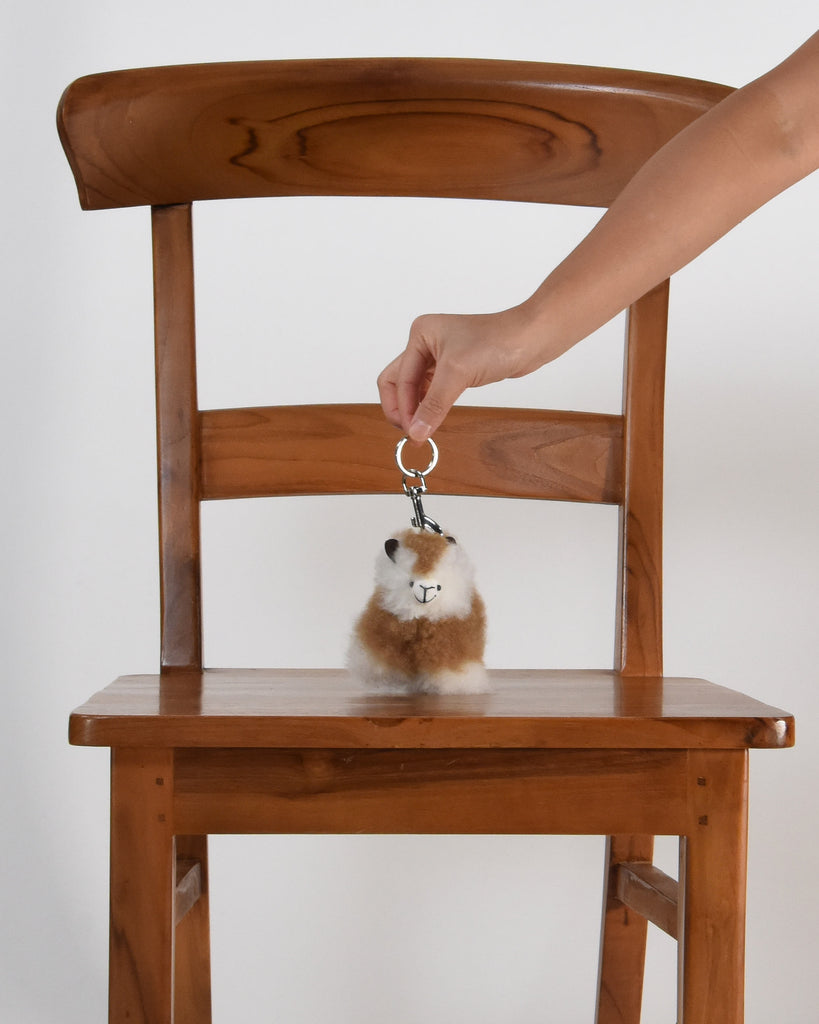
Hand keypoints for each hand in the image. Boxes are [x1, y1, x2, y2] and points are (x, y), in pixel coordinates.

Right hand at [377, 306, 546, 441]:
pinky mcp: (455, 369)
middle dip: (401, 409)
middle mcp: (425, 343)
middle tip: (410, 433)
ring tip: (421, 431)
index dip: (403, 408)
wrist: (531, 338)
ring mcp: (440, 356)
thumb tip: (416, 433)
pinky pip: (432, 391)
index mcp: (420, 335)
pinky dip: (429, 406)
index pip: (398, 378)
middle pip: (399, 382)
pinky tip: (433, 420)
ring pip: (414, 388)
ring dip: (415, 409)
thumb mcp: (459, 373)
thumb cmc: (498, 341)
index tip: (412, 433)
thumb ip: (434, 405)